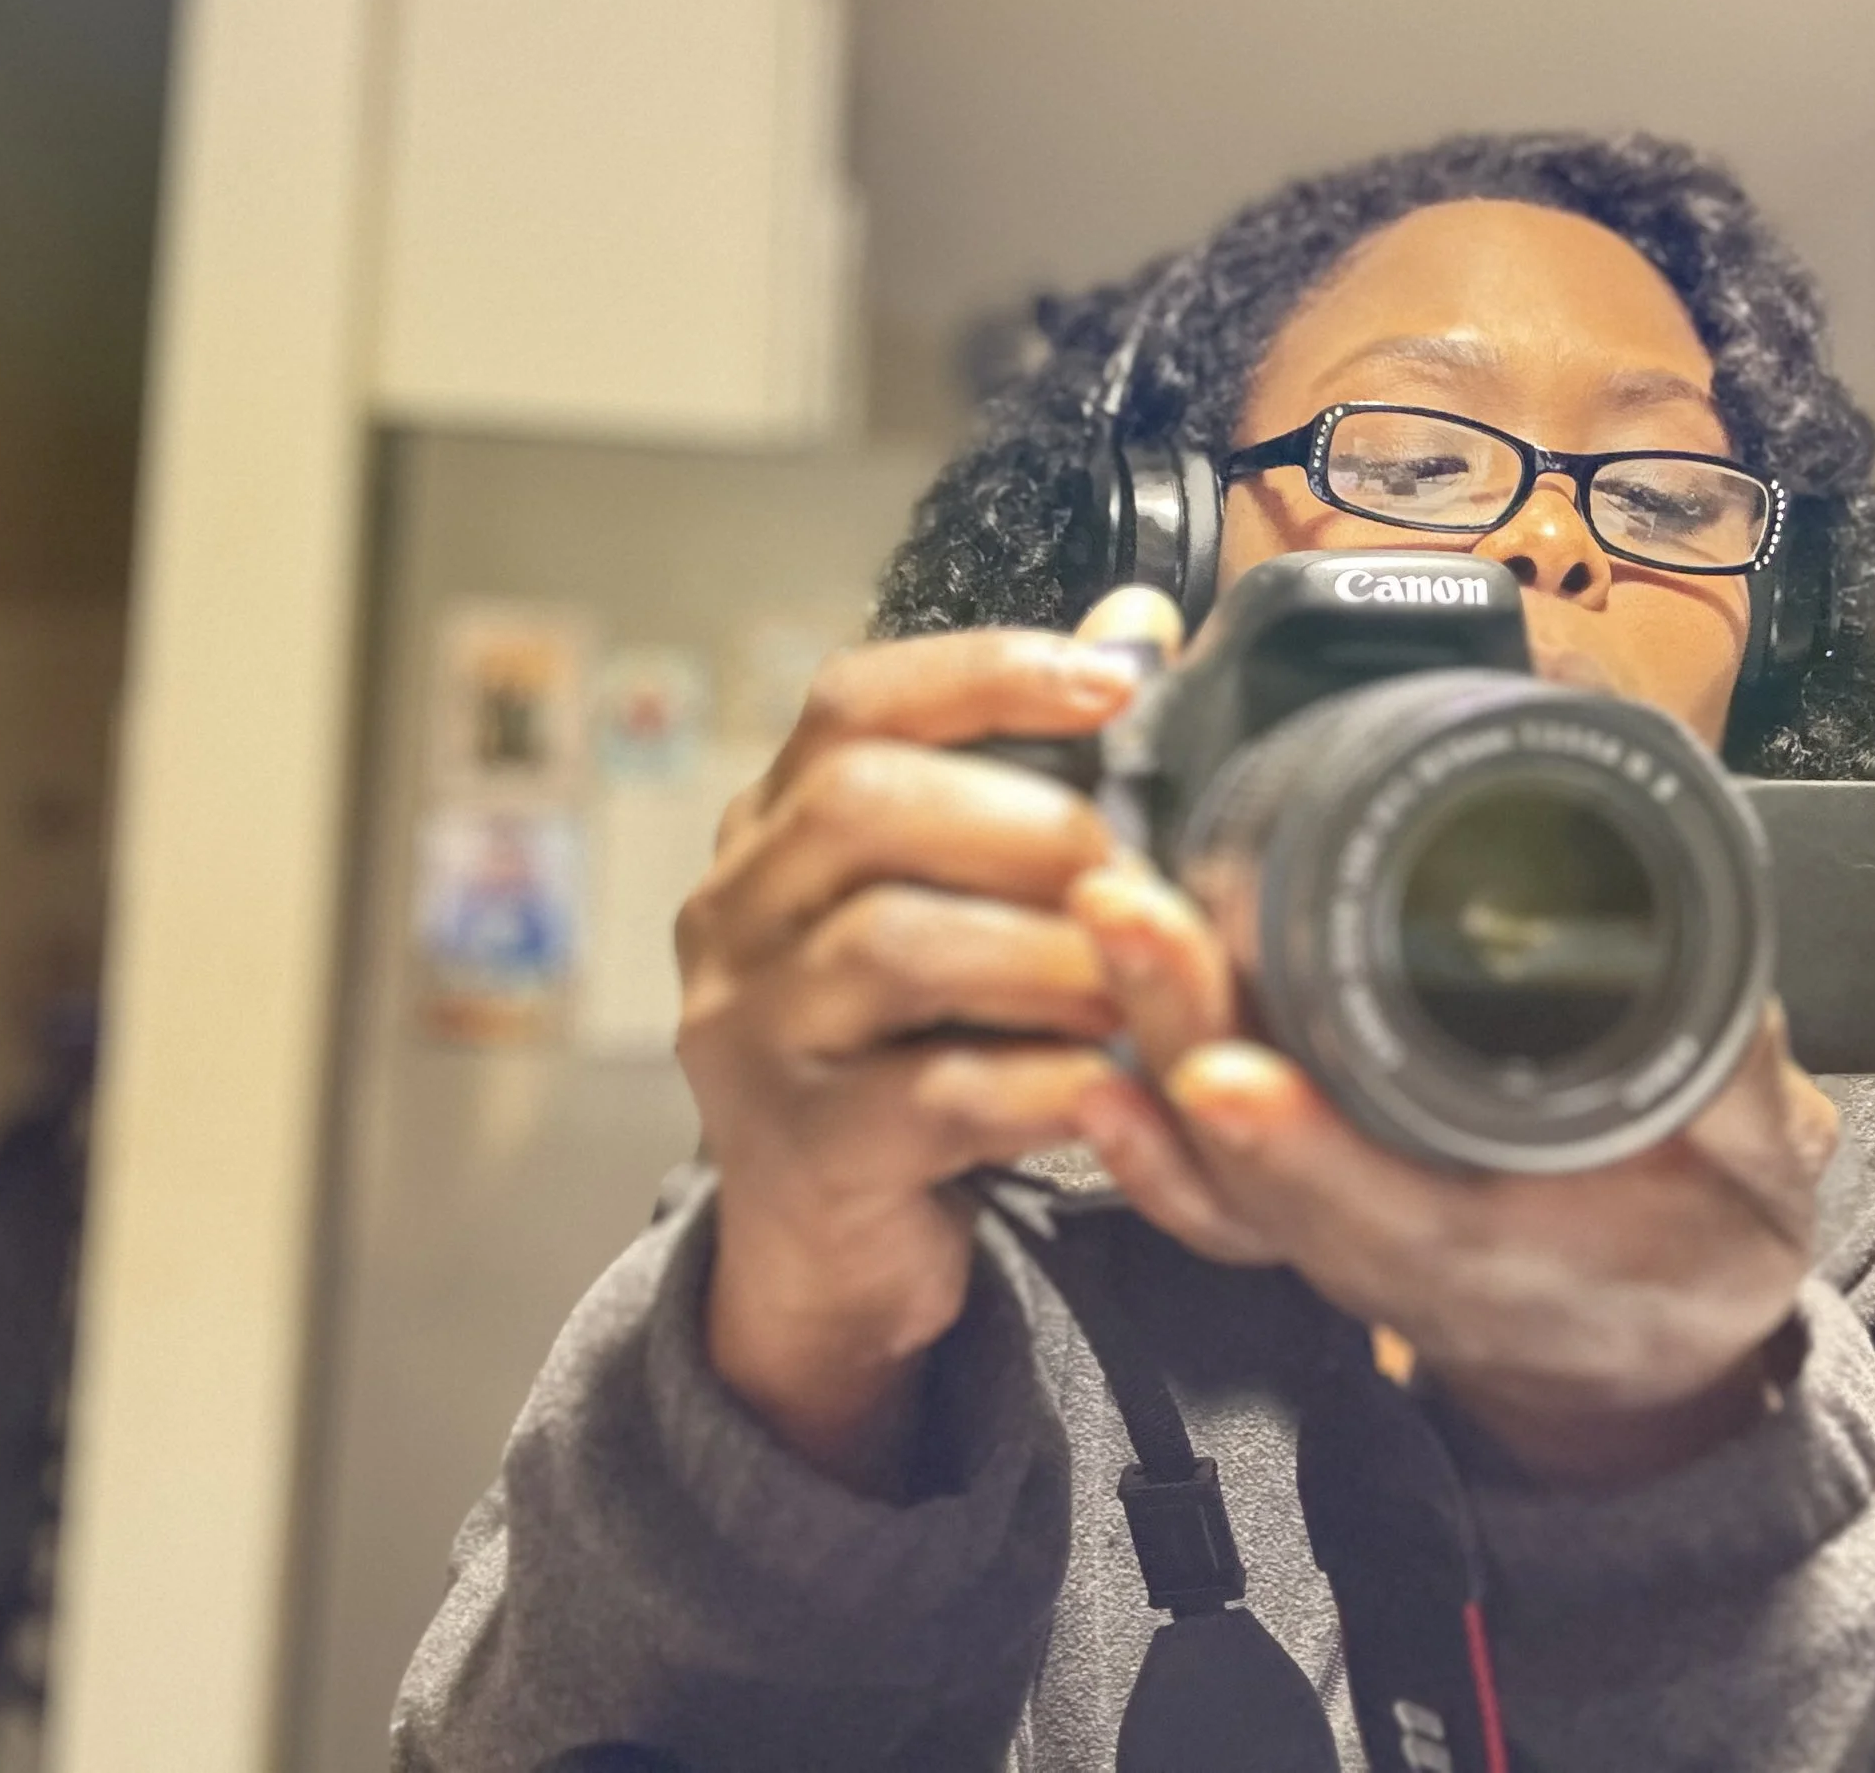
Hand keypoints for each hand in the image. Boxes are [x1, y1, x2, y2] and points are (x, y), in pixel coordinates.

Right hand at [675, 607, 1162, 1493]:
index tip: (1119, 680)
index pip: (851, 704)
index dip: (986, 674)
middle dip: (1029, 825)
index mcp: (773, 829)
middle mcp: (736, 914)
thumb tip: (1138, 622)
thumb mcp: (957, 901)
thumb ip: (1034, 766)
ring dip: (1048, 954)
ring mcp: (751, 1034)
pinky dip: (1046, 1080)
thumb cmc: (912, 1048)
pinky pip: (934, 1094)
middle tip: (1132, 875)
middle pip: (862, 806)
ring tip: (1134, 986)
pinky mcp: (800, 1150)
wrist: (825, 1253)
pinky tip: (1113, 1084)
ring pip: (896, 946)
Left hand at [1067, 607, 1839, 1491]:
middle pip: (1255, 1158)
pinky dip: (1139, 1130)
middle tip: (1127, 914)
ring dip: (1144, 1038)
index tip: (1232, 1076)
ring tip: (1105, 920)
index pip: (1392, 1210)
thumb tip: (1717, 983)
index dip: (1305, 1149)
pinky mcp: (1297, 1202)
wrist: (1636, 1359)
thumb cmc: (1694, 1260)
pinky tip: (1094, 1051)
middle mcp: (1391, 1247)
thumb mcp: (1764, 1182)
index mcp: (1509, 1256)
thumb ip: (1741, 1089)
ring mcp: (1329, 1226)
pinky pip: (1199, 1180)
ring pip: (1208, 1152)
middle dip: (1184, 1029)